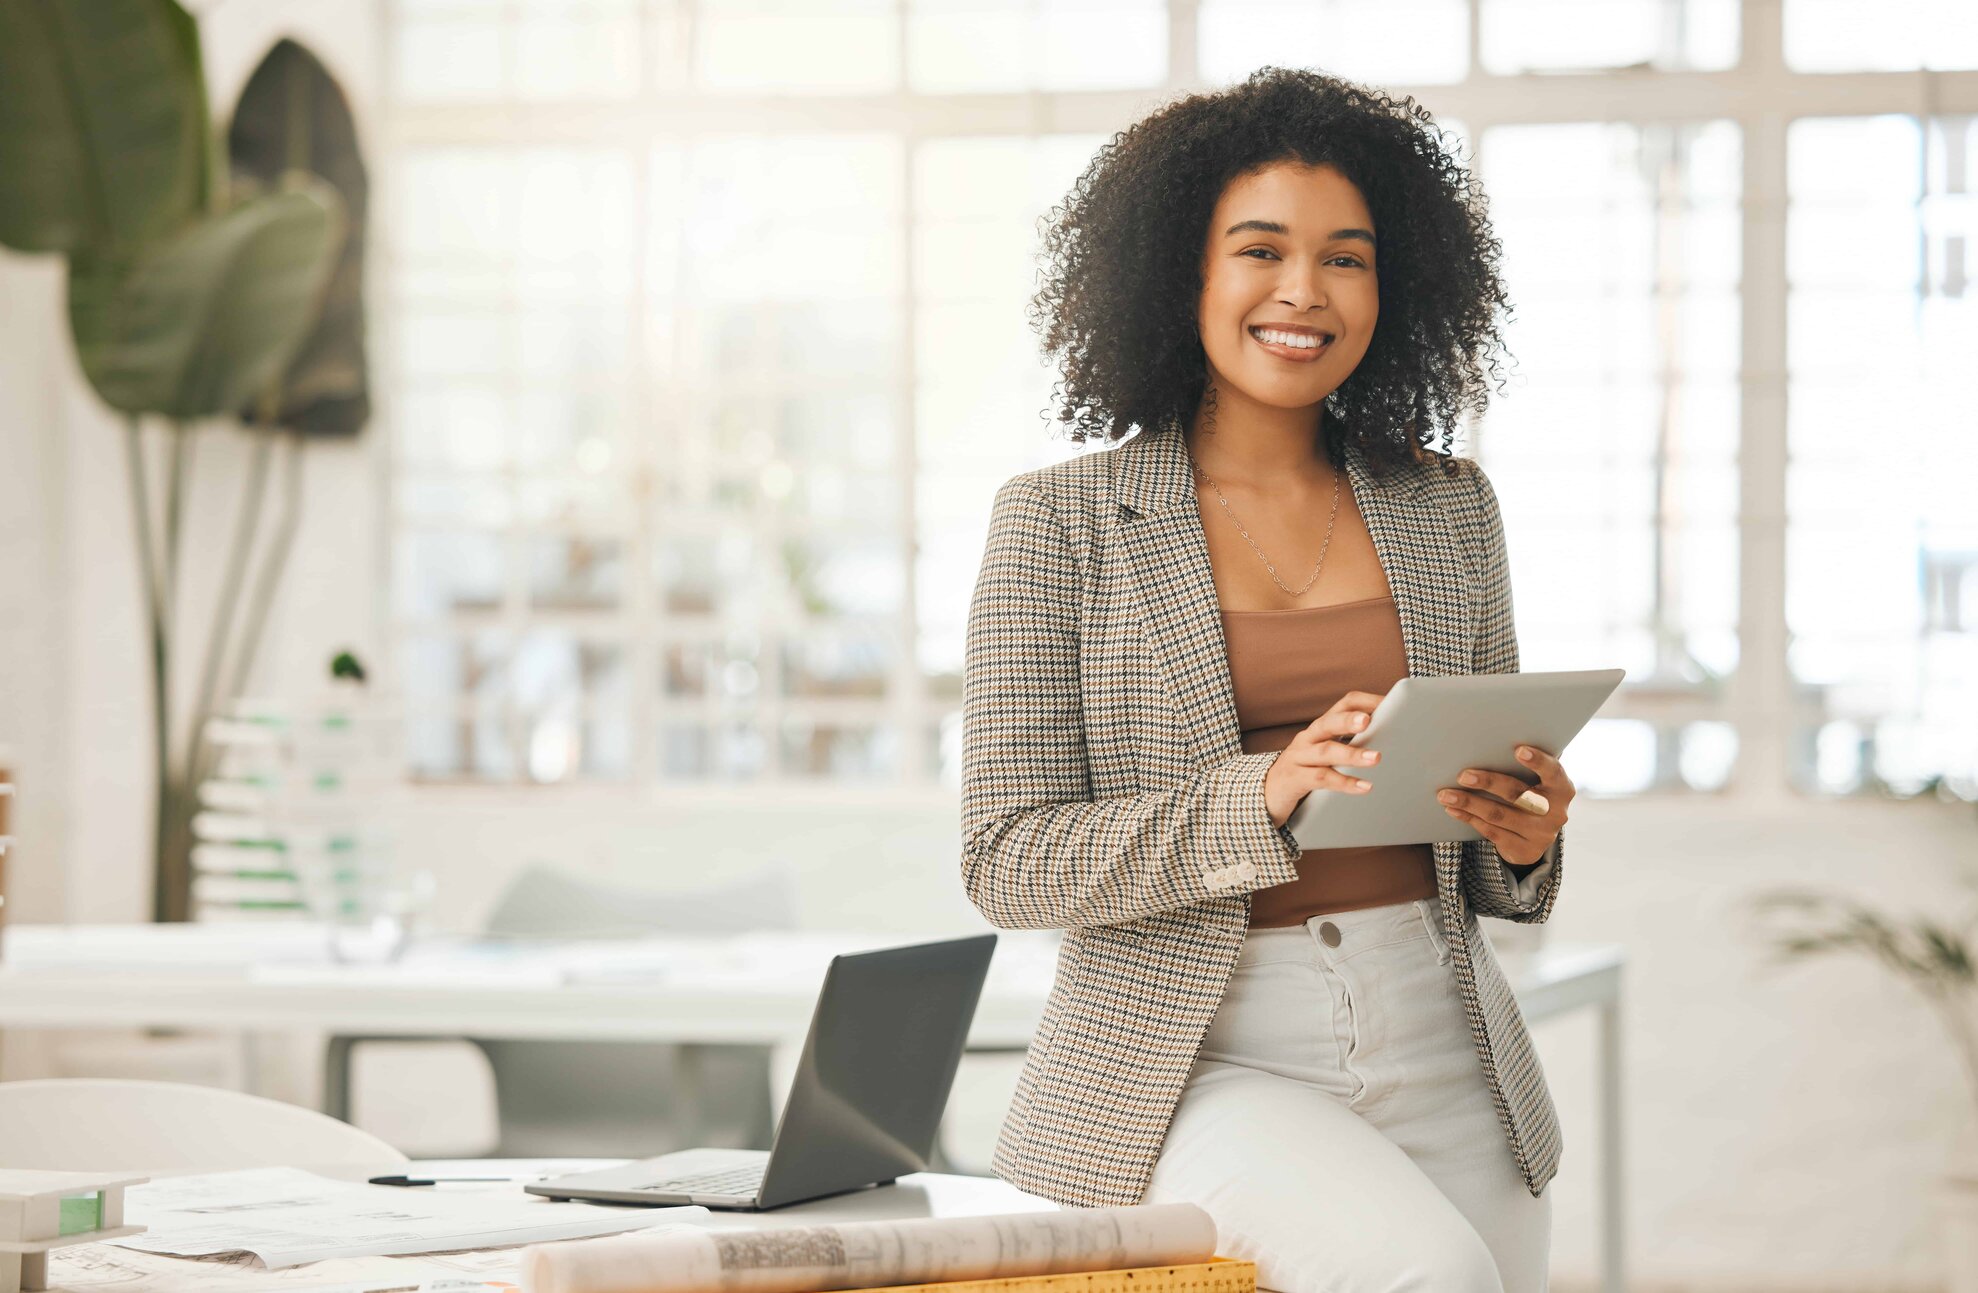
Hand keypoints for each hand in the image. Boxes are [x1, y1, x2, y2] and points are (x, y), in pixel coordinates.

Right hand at [1264, 691, 1386, 827]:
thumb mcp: (1326, 754)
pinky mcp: (1294, 779)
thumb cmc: (1305, 772)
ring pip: (1326, 751)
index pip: (1344, 704)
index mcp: (1321, 727)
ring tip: (1376, 758)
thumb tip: (1393, 741)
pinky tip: (1363, 786)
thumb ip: (1351, 745)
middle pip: (1329, 722)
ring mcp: (1298, 757)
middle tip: (1369, 721)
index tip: (1391, 703)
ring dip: (1352, 754)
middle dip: (1349, 720)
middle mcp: (1308, 737)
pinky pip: (1320, 779)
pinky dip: (1344, 782)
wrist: (1266, 794)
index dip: (1367, 701)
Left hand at [1436, 745, 1573, 866]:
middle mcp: (1555, 812)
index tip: (1518, 750)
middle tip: (1463, 775)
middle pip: (1518, 794)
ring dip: (1469, 803)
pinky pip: (1491, 832)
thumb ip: (1521, 768)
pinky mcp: (1525, 850)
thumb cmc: (1530, 795)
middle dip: (1488, 782)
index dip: (1538, 761)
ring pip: (1499, 815)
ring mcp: (1541, 834)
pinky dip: (1469, 818)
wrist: (1536, 836)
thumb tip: (1481, 747)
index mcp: (1562, 789)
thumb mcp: (1535, 782)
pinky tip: (1453, 808)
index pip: (1553, 772)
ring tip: (1445, 794)